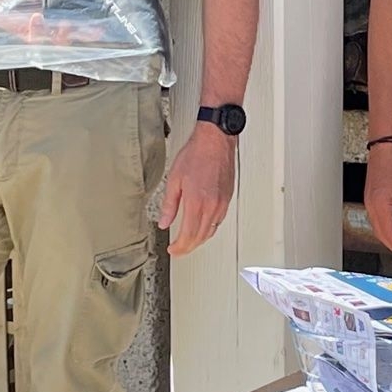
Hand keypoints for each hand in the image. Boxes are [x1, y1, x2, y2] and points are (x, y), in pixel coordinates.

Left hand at [158, 122, 236, 256]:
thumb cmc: (196, 154)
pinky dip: (209, 228)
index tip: (173, 251)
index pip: (188, 236)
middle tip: (179, 250)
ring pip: (211, 231)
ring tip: (188, 241)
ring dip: (199, 240)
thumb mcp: (174, 180)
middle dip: (189, 247)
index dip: (180, 248)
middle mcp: (212, 206)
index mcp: (197, 202)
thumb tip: (164, 222)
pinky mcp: (227, 198)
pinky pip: (218, 221)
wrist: (216, 141)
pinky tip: (202, 226)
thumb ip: (169, 205)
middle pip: (201, 237)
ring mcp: (222, 203)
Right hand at [363, 141, 391, 258]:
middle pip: (379, 233)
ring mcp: (368, 201)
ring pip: (376, 227)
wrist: (385, 147)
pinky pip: (374, 218)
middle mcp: (371, 205)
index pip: (389, 233)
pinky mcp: (369, 197)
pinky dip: (383, 227)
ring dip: (387, 237)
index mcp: (381, 204)